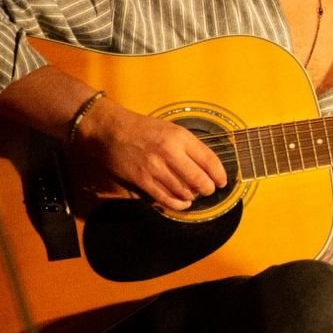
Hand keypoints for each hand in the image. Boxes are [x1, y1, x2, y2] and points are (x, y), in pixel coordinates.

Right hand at [74, 97, 227, 210]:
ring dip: (192, 197)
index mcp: (180, 137)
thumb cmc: (142, 128)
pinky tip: (182, 203)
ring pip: (183, 191)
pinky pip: (164, 198)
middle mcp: (169, 152)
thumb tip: (207, 166)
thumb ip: (189, 146)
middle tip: (208, 190)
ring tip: (193, 195)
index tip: (222, 181)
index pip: (209, 160)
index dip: (219, 174)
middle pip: (199, 179)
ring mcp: (155, 167)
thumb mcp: (171, 129)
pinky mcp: (141, 179)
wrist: (110, 129)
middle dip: (208, 189)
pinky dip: (177, 204)